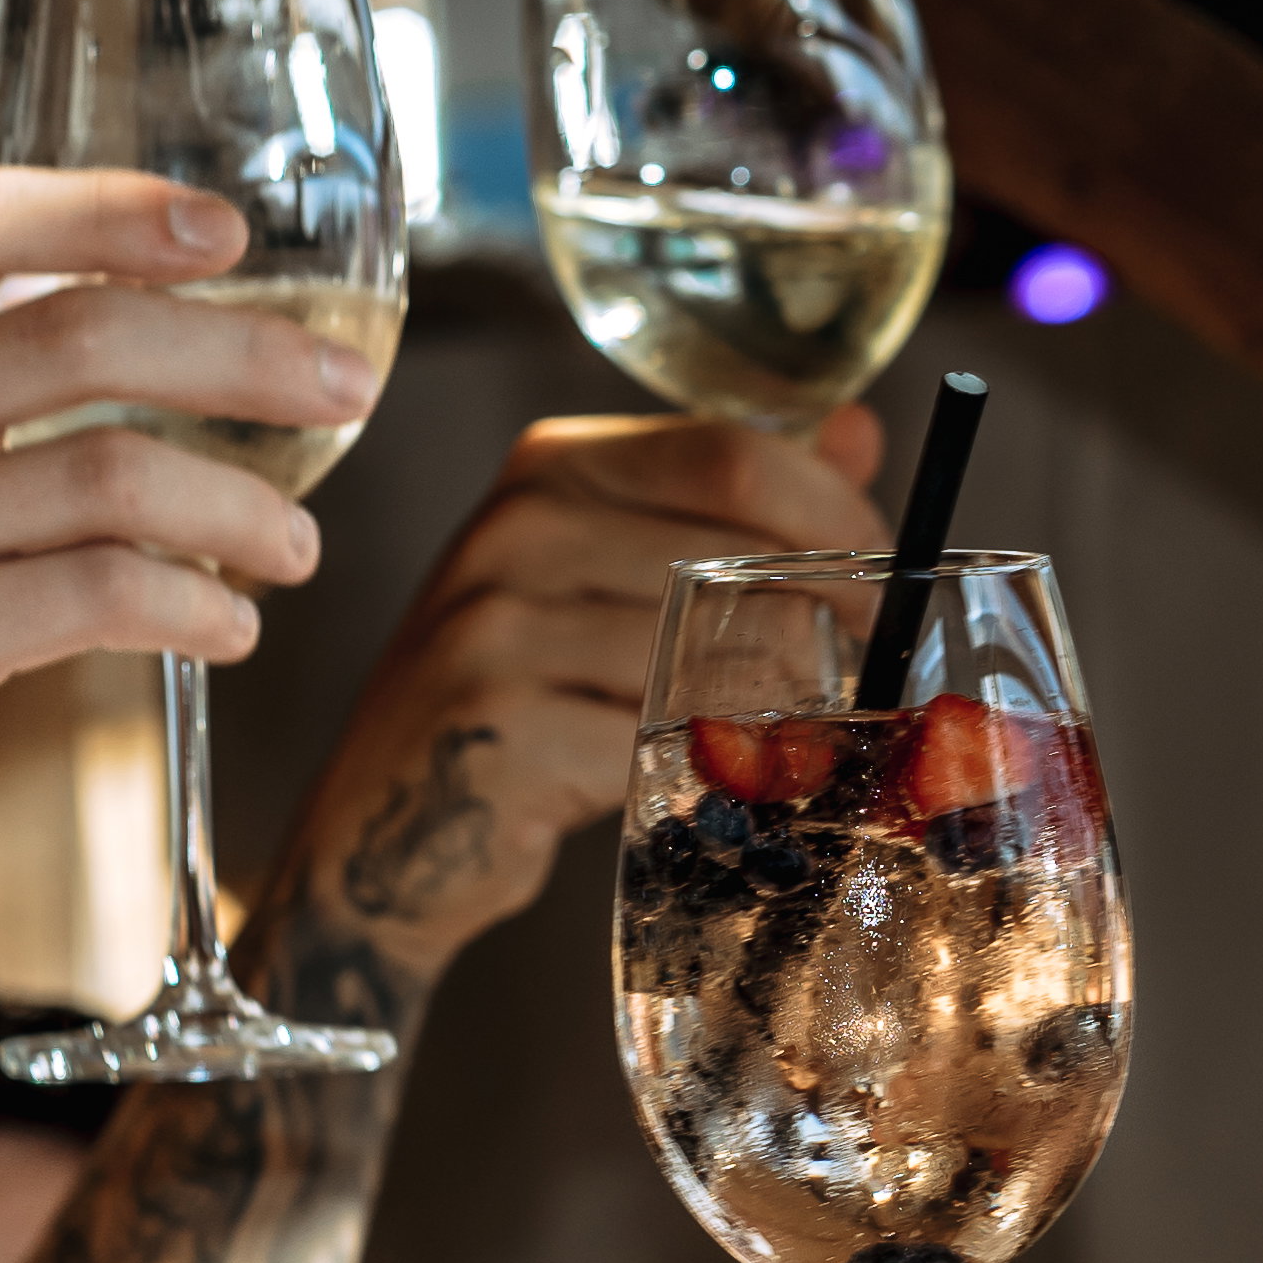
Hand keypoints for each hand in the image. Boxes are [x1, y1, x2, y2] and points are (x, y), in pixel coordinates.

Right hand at [0, 170, 380, 914]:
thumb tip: (78, 380)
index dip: (112, 207)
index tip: (224, 230)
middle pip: (88, 333)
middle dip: (247, 353)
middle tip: (341, 387)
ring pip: (119, 473)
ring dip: (245, 507)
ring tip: (296, 550)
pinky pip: (103, 596)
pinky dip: (197, 608)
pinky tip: (226, 631)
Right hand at [277, 408, 890, 980]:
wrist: (381, 833)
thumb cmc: (524, 691)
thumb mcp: (613, 570)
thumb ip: (733, 499)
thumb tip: (858, 428)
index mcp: (550, 465)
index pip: (732, 454)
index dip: (834, 516)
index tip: (882, 571)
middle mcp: (513, 528)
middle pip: (733, 553)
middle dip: (822, 618)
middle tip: (855, 668)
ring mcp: (495, 627)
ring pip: (709, 652)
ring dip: (768, 704)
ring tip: (771, 731)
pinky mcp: (500, 728)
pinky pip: (657, 738)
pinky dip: (698, 766)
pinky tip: (687, 776)